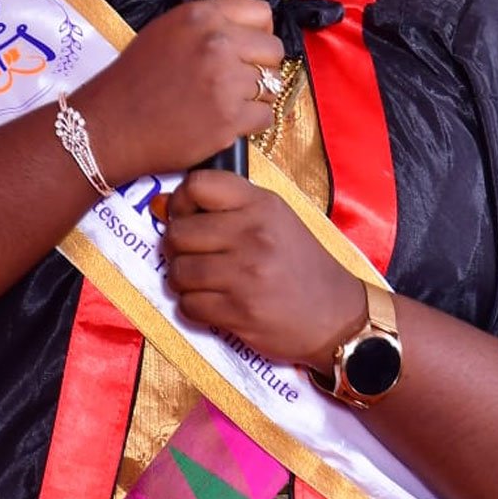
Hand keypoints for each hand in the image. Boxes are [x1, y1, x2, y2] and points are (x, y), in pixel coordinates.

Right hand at [75, 0, 283, 183]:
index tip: (249, 46)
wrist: (109, 126)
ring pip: (271, 85)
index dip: (258, 31)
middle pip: (273, 49)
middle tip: (240, 79)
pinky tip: (226, 121)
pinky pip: (264, 116)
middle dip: (261, 65)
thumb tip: (246, 31)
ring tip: (227, 102)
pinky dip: (250, 122)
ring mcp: (226, 82)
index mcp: (200, 16)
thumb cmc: (134, 80)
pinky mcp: (230, 119)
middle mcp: (217, 44)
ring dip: (255, 96)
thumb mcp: (165, 31)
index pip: (259, 11)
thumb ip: (206, 25)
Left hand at [162, 170, 366, 369]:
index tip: (186, 217)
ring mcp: (246, 274)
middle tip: (190, 255)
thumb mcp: (275, 219)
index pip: (198, 184)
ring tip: (201, 282)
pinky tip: (212, 303)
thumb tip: (161, 205)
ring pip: (178, 272)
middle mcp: (253, 234)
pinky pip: (189, 305)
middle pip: (178, 233)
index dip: (181, 201)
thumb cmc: (300, 263)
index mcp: (261, 204)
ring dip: (182, 281)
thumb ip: (227, 209)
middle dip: (175, 248)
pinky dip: (193, 307)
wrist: (336, 314)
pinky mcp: (241, 311)